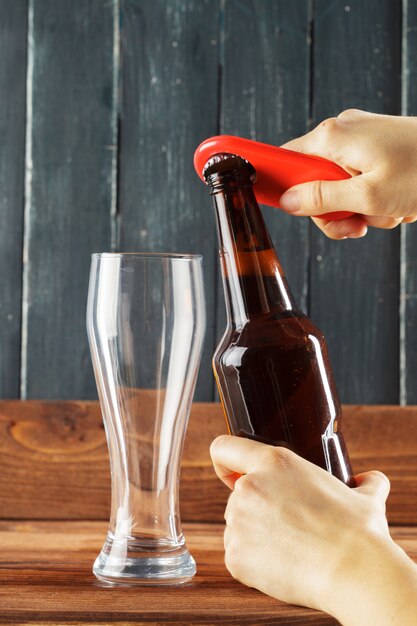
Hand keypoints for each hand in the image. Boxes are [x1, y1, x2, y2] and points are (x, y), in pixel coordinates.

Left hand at [210, 435, 416, 625]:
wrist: (353, 570)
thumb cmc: (357, 531)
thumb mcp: (364, 495)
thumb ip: (363, 482)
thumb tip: (369, 480)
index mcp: (273, 462)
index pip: (224, 448)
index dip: (226, 462)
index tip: (231, 474)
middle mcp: (248, 487)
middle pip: (237, 496)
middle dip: (258, 510)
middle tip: (289, 525)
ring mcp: (238, 522)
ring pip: (238, 527)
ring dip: (256, 536)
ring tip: (290, 547)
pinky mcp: (235, 556)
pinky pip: (238, 557)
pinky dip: (255, 564)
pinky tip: (283, 565)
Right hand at [279, 109, 416, 238]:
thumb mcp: (367, 196)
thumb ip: (322, 199)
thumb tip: (287, 201)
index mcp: (332, 138)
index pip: (284, 159)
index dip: (279, 185)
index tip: (276, 203)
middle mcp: (342, 133)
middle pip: (312, 181)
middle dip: (332, 210)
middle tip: (354, 224)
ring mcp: (361, 139)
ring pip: (337, 186)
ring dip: (357, 209)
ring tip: (384, 212)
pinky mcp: (376, 148)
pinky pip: (358, 180)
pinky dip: (372, 198)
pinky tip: (392, 203)